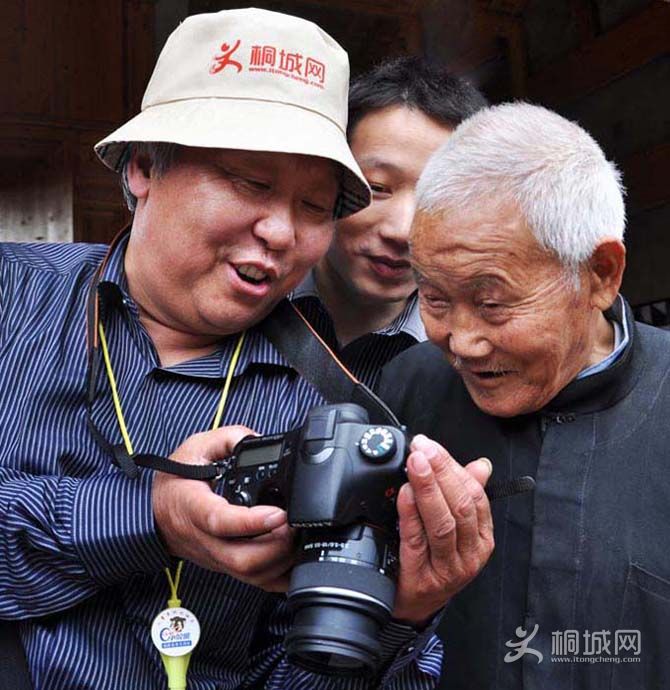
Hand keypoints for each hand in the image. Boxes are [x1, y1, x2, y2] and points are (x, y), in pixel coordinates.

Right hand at [152, 426, 295, 591]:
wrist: (153, 513)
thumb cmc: (175, 481)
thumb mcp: (196, 448)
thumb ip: (228, 439)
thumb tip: (259, 439)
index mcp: (194, 509)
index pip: (221, 522)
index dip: (252, 522)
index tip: (278, 513)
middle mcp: (205, 540)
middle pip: (241, 560)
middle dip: (277, 547)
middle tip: (295, 525)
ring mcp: (216, 558)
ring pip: (250, 576)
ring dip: (281, 562)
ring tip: (297, 538)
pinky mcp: (225, 567)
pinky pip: (254, 583)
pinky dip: (279, 577)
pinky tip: (293, 560)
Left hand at [392, 434, 493, 625]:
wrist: (412, 605)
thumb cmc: (435, 561)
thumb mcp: (457, 529)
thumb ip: (467, 494)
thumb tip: (482, 465)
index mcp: (481, 538)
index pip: (475, 495)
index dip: (453, 466)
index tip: (432, 445)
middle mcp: (469, 555)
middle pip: (461, 506)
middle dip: (441, 472)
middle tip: (422, 448)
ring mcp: (447, 568)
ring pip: (442, 523)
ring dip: (428, 488)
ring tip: (415, 464)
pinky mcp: (422, 577)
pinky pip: (417, 541)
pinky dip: (411, 514)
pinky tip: (404, 494)